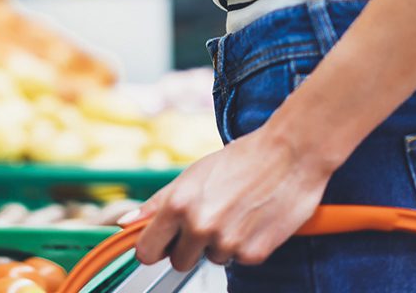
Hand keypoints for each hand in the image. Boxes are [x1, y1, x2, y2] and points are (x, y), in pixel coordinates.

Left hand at [129, 127, 331, 271]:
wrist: (291, 153)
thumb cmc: (241, 159)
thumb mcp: (192, 175)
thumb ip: (157, 203)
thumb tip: (124, 223)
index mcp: (178, 204)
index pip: (146, 251)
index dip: (154, 247)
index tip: (163, 242)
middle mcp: (200, 225)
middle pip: (178, 261)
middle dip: (189, 246)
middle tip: (210, 218)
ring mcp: (228, 242)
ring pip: (212, 259)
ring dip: (220, 243)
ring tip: (237, 212)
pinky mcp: (254, 253)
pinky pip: (239, 259)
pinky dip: (246, 245)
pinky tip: (254, 220)